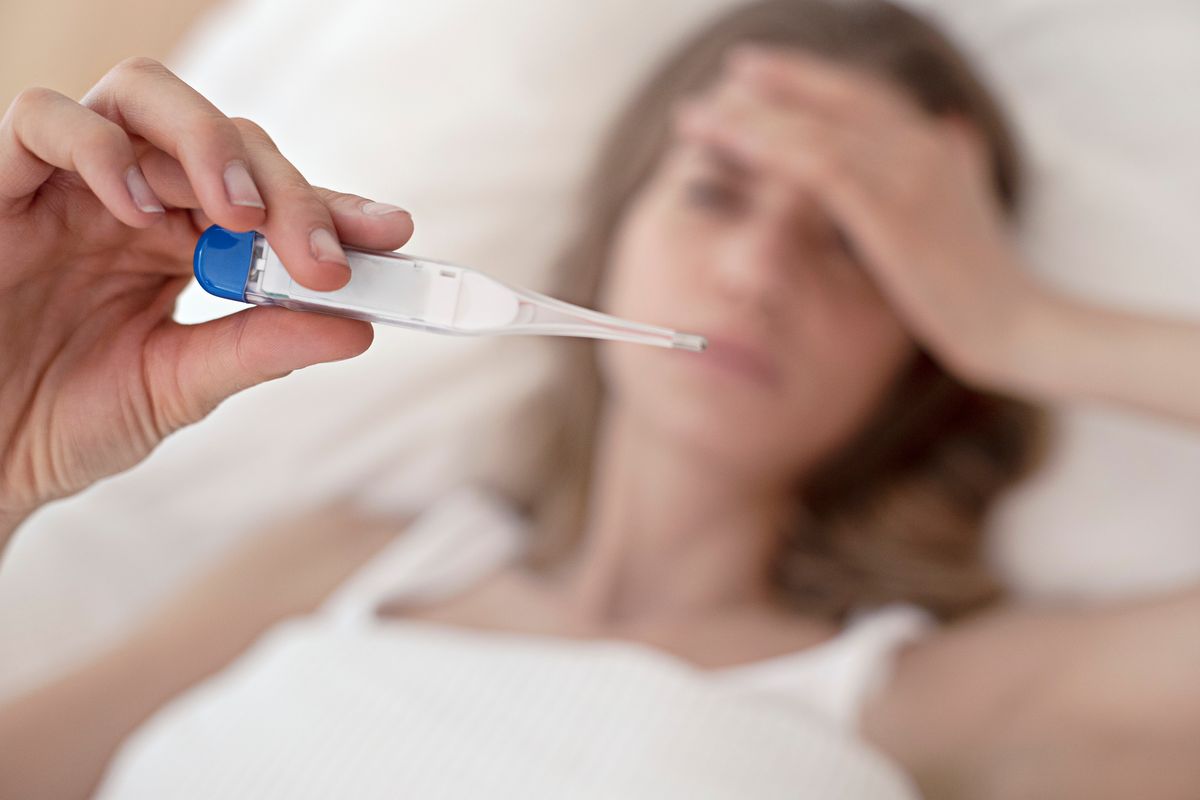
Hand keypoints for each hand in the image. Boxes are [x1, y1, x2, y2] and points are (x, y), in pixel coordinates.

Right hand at [0, 57, 413, 543]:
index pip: (271, 199)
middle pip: (227, 141)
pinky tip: (138, 210)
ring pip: (144, 98)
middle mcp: (136, 200)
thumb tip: (358, 327)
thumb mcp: (178, 386)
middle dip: (287, 191)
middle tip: (323, 258)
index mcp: (185, 243)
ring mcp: (70, 186)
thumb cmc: (66, 419)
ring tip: (241, 218)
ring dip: (209, 147)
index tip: (392, 234)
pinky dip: (99, 150)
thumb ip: (259, 347)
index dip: (334, 207)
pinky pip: (43, 120)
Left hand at [675, 47, 1047, 390]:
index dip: (809, 78)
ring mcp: (907, 175)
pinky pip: (818, 168)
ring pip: (814, 128)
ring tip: (698, 116)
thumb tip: (954, 129)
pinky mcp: (890, 212)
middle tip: (727, 72)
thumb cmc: (987, 283)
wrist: (1019, 328)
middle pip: (835, 97)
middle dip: (776, 82)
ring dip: (750, 118)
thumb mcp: (970, 210)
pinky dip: (771, 150)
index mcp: (935, 144)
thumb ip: (956, 167)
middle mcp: (921, 145)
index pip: (864, 94)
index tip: (758, 71)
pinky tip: (734, 145)